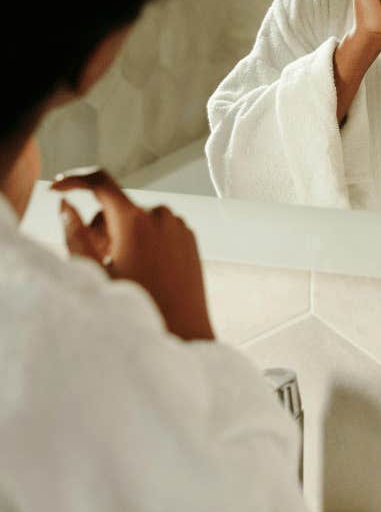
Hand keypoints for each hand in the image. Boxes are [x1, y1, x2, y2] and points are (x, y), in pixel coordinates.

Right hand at [51, 169, 214, 341]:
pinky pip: (159, 228)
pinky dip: (146, 240)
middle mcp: (161, 215)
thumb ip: (76, 235)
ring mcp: (179, 224)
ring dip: (124, 234)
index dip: (74, 180)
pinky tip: (146, 270)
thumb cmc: (137, 307)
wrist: (183, 332)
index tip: (58, 189)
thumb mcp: (97, 273)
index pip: (100, 181)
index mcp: (135, 221)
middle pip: (117, 206)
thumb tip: (66, 205)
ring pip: (138, 218)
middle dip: (102, 226)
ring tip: (125, 269)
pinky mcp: (190, 236)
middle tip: (100, 259)